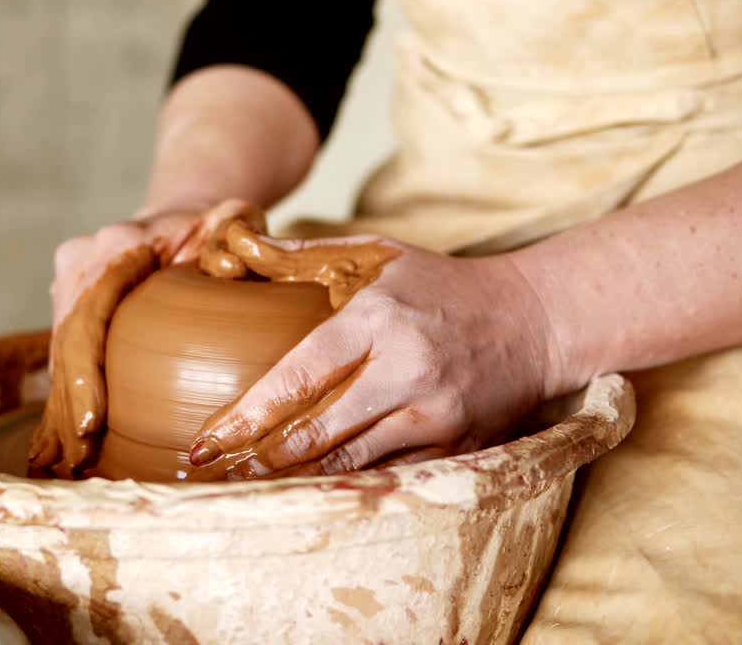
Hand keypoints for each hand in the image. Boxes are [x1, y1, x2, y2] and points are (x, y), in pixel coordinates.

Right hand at [29, 199, 265, 475]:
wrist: (180, 214)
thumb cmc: (215, 226)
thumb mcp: (235, 221)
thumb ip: (238, 235)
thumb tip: (228, 268)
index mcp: (117, 245)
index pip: (92, 315)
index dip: (87, 373)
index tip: (92, 423)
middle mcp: (82, 260)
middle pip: (67, 342)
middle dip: (70, 407)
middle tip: (77, 460)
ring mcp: (68, 281)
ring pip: (58, 353)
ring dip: (59, 412)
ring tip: (59, 466)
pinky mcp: (67, 301)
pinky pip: (61, 355)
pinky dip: (62, 400)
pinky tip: (54, 447)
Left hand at [188, 225, 556, 478]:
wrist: (532, 320)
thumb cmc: (440, 286)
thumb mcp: (377, 254)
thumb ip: (305, 256)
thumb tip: (236, 249)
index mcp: (378, 319)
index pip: (300, 375)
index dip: (249, 415)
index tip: (209, 439)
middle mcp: (406, 369)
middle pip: (319, 430)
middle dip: (260, 458)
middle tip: (214, 473)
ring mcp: (435, 413)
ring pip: (351, 461)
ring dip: (296, 479)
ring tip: (248, 488)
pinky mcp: (457, 444)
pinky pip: (388, 473)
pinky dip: (345, 484)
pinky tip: (308, 492)